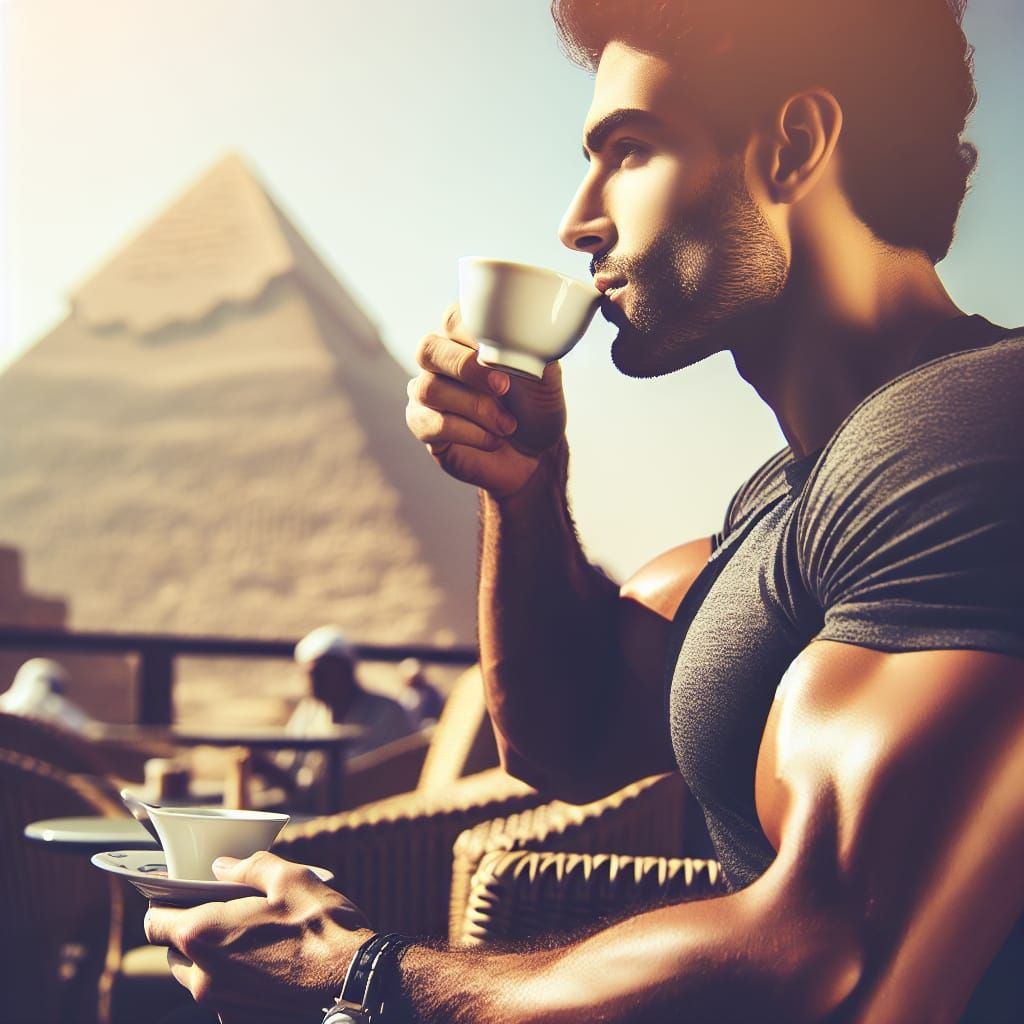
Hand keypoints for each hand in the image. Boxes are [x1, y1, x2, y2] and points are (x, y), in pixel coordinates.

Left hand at [144, 852, 373, 1021]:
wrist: (355, 980)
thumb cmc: (323, 927)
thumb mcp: (290, 878)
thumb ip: (248, 867)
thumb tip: (222, 867)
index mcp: (205, 935)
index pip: (154, 922)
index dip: (161, 905)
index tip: (176, 895)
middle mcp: (203, 977)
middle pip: (174, 951)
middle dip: (191, 931)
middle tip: (225, 911)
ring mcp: (221, 1005)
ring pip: (197, 976)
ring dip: (212, 957)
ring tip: (250, 937)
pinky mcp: (240, 1020)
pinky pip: (223, 995)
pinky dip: (234, 979)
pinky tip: (267, 963)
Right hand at [406, 303, 567, 497]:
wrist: (535, 453)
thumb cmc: (535, 406)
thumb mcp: (545, 374)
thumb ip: (532, 346)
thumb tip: (529, 327)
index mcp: (466, 337)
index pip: (452, 318)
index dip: (474, 333)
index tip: (505, 353)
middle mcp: (439, 361)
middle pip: (428, 349)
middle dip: (467, 369)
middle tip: (504, 387)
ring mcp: (427, 393)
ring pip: (429, 389)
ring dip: (476, 408)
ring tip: (509, 425)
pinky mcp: (423, 426)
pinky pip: (431, 424)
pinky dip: (470, 433)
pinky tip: (493, 439)